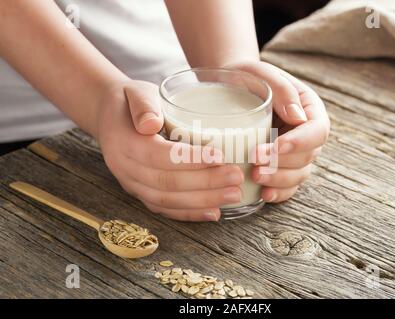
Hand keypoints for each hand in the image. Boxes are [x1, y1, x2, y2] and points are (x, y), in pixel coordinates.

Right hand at [96, 80, 243, 221]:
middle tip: (236, 177)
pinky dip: (190, 213)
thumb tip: (150, 124)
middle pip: (167, 183)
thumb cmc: (131, 101)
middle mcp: (125, 168)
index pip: (160, 156)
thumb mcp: (137, 93)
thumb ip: (144, 106)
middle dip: (205, 183)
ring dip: (203, 201)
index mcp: (124, 142)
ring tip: (233, 195)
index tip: (220, 156)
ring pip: (168, 200)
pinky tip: (214, 213)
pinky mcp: (141, 193)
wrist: (110, 117)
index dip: (190, 159)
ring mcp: (132, 184)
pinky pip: (165, 209)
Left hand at [226, 60, 329, 202]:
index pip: (317, 131)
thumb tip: (299, 118)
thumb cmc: (246, 77)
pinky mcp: (280, 166)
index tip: (276, 146)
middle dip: (282, 164)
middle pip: (307, 157)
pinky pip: (287, 185)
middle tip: (256, 163)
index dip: (300, 143)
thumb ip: (282, 90)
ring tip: (255, 177)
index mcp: (309, 109)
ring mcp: (294, 152)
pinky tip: (263, 195)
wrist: (229, 87)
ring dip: (279, 180)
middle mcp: (305, 133)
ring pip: (298, 174)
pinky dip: (278, 193)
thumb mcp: (261, 72)